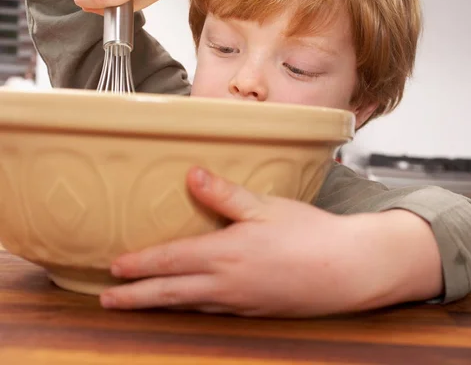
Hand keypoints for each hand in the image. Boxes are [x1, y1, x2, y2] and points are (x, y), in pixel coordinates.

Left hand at [99, 167, 442, 316]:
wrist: (346, 270)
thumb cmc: (310, 235)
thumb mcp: (266, 206)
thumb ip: (225, 194)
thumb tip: (192, 175)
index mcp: (225, 255)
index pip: (169, 260)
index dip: (139, 265)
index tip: (113, 268)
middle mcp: (226, 284)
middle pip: (169, 293)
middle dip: (135, 298)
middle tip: (107, 300)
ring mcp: (240, 302)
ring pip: (189, 306)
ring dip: (160, 305)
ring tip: (142, 303)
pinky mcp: (256, 311)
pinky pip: (214, 311)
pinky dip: (193, 308)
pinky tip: (193, 304)